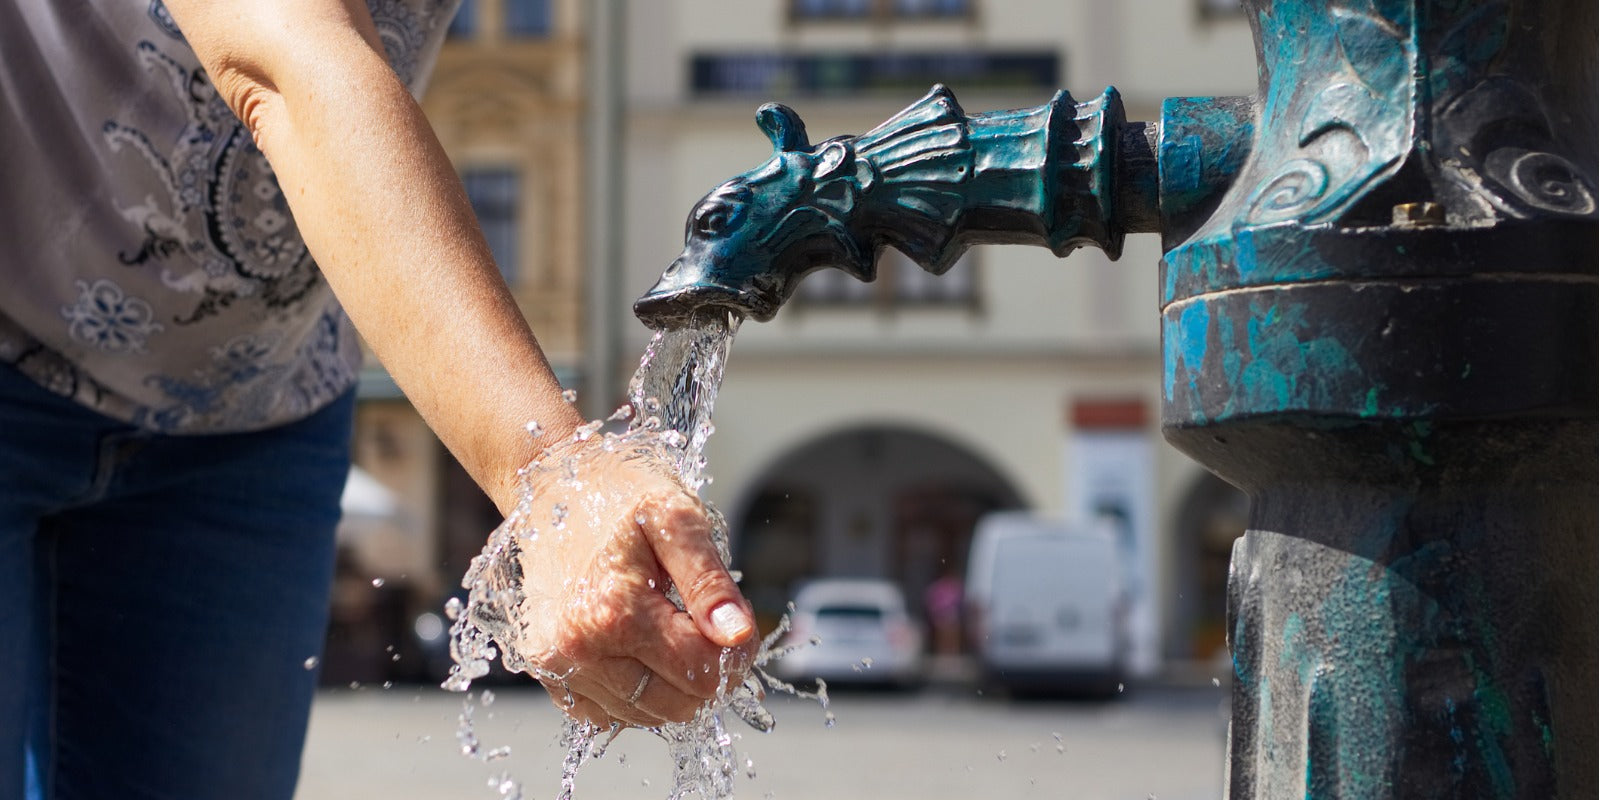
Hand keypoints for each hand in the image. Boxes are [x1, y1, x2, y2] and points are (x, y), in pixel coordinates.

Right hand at [505, 438, 756, 728]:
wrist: (554, 486)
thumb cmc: (620, 496)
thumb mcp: (677, 519)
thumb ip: (710, 582)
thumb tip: (737, 635)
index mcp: (614, 611)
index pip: (702, 672)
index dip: (733, 653)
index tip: (733, 623)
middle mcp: (577, 649)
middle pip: (677, 705)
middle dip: (704, 671)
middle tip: (703, 625)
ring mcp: (557, 666)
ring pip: (644, 716)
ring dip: (670, 684)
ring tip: (667, 629)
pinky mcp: (547, 673)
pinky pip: (607, 715)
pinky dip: (634, 693)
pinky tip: (637, 649)